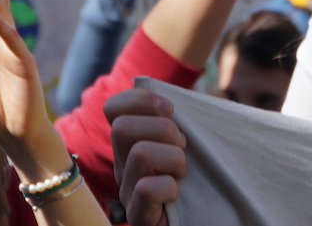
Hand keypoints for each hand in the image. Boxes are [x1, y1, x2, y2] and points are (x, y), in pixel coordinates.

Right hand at [107, 88, 186, 225]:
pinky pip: (146, 189)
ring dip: (173, 158)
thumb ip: (176, 119)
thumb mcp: (184, 142)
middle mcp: (121, 165)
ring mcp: (126, 191)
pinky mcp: (137, 215)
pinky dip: (169, 187)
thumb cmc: (195, 178)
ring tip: (183, 172)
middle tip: (182, 145)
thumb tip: (171, 97)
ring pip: (140, 153)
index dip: (140, 99)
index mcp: (129, 143)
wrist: (199, 219)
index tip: (170, 108)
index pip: (113, 108)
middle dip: (162, 129)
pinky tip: (176, 194)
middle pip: (122, 128)